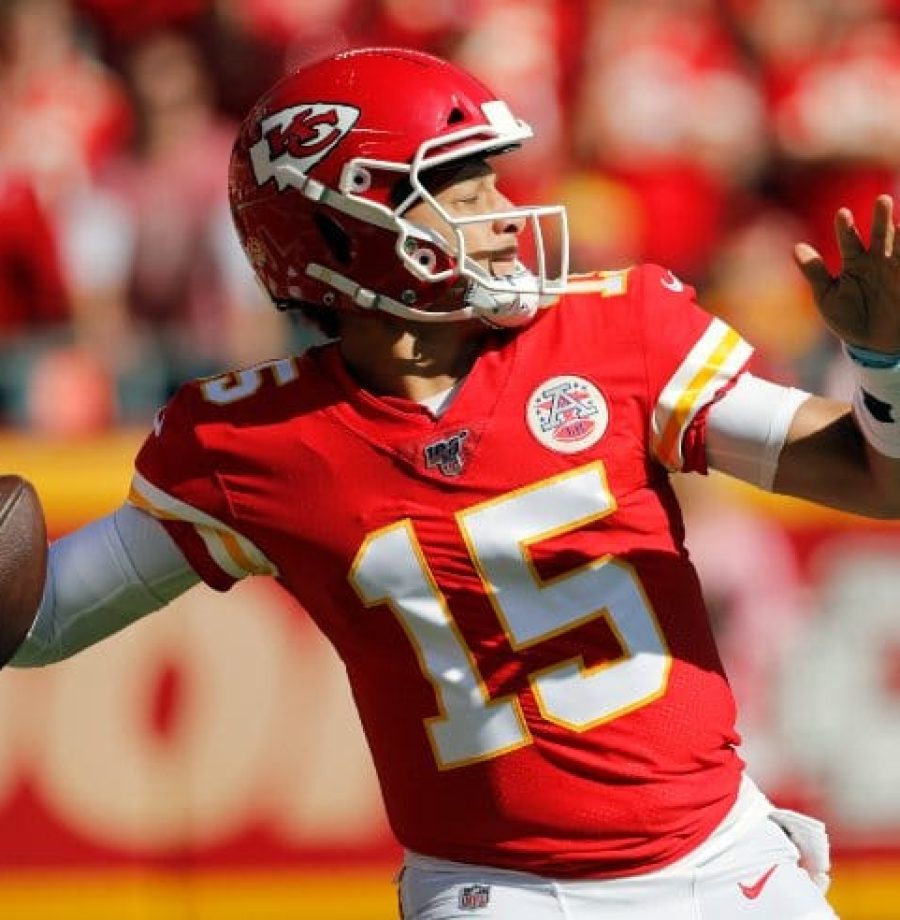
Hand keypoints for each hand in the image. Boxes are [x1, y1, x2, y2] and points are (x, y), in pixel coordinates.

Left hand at [795, 195, 899, 351]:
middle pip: (880, 234)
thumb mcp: (827, 297)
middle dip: (881, 219)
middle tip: (882, 200)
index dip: (846, 227)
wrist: (873, 344)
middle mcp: (877, 260)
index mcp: (854, 261)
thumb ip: (815, 272)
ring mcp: (896, 269)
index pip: (849, 240)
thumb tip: (795, 247)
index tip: (842, 213)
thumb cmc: (848, 317)